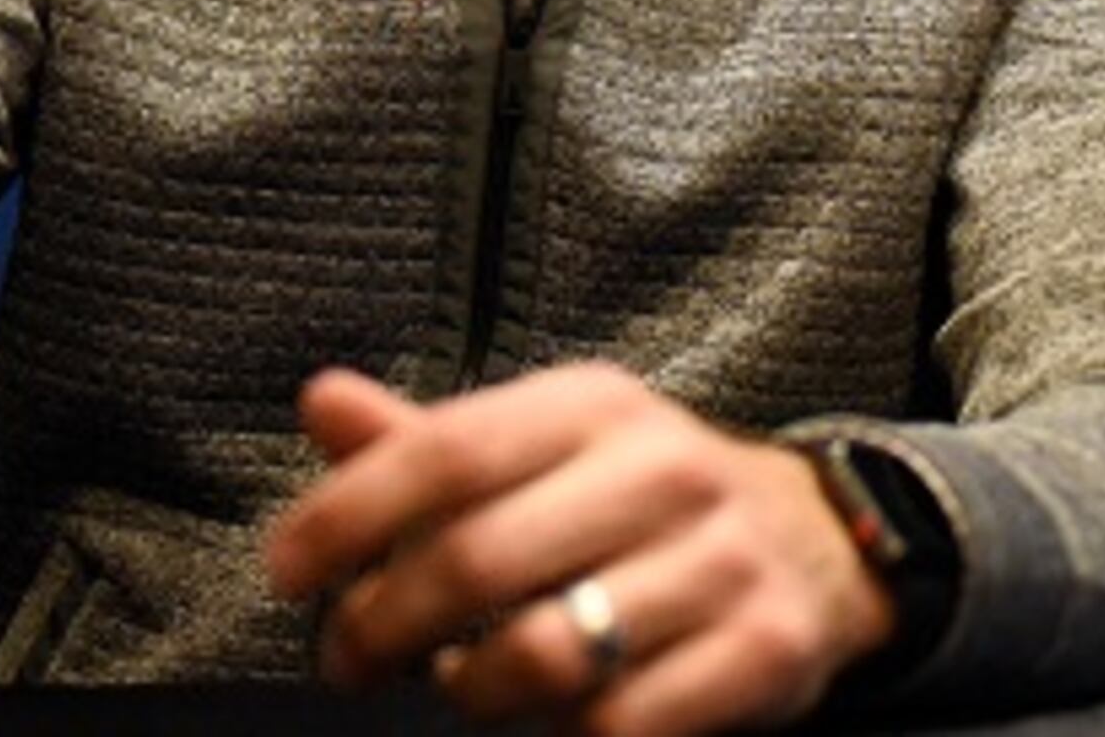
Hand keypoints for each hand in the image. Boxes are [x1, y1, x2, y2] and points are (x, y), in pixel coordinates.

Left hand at [264, 365, 891, 736]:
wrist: (816, 539)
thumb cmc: (642, 499)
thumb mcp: (546, 446)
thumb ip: (428, 440)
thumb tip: (322, 401)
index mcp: (594, 407)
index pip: (448, 451)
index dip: (350, 515)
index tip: (287, 570)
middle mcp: (663, 472)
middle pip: (480, 559)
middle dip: (386, 625)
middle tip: (350, 658)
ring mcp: (720, 564)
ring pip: (546, 654)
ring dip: (472, 690)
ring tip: (456, 686)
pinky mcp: (764, 651)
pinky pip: (624, 723)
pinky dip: (563, 736)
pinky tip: (548, 719)